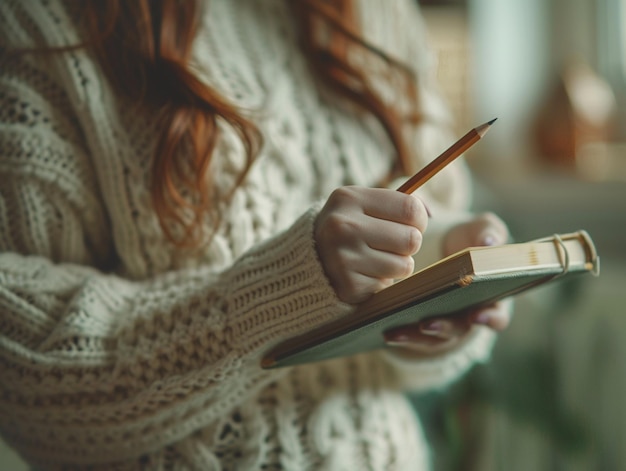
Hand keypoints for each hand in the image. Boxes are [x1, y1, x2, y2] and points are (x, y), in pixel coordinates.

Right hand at [315, 186, 428, 303]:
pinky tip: (364, 273)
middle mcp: (342, 226)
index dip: (419, 220)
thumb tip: (429, 213)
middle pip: (411, 239)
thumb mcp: (363, 204)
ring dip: (398, 265)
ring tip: (377, 258)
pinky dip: (382, 281)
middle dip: (408, 244)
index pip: (410, 209)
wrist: (309, 258)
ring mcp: (343, 258)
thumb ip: (398, 203)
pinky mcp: (348, 286)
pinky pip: (388, 285)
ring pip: (404, 265)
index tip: (412, 224)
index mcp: (348, 198)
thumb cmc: (349, 227)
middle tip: (392, 244)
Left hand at [384, 212, 511, 356]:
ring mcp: (443, 323)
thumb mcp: (481, 231)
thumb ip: (489, 233)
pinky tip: (386, 331)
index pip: (496, 316)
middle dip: (443, 328)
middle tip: (427, 323)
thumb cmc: (469, 239)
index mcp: (490, 298)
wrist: (442, 244)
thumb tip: (488, 242)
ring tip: (397, 330)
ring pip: (432, 337)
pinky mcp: (421, 326)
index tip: (477, 315)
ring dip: (415, 335)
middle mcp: (467, 317)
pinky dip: (400, 335)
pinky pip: (412, 336)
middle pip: (459, 329)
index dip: (490, 319)